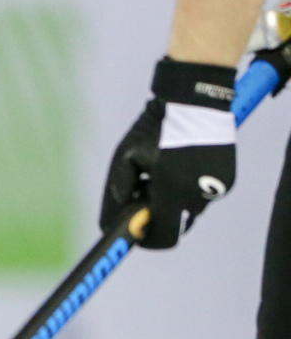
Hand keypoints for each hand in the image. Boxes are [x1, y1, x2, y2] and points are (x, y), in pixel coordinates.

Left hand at [100, 57, 235, 248]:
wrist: (195, 99)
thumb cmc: (154, 128)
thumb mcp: (125, 157)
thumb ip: (115, 193)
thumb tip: (110, 223)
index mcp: (173, 192)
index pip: (163, 238)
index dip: (147, 239)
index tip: (136, 232)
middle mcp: (198, 195)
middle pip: (175, 225)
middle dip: (159, 217)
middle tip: (147, 195)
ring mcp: (216, 189)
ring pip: (189, 210)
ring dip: (175, 201)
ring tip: (166, 174)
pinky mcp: (228, 180)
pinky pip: (203, 195)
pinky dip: (190, 188)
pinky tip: (183, 166)